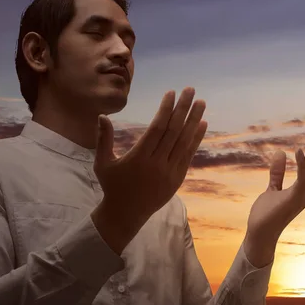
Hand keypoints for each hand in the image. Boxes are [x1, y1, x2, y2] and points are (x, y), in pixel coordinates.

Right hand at [92, 88, 207, 253]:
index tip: (171, 93)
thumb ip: (103, 138)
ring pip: (184, 141)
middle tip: (190, 90)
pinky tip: (202, 123)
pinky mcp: (177, 178)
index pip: (157, 128)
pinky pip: (188, 154)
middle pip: (173, 131)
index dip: (166, 109)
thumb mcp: (102, 163)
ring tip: (201, 102)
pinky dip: (196, 138)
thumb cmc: (112, 186)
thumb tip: (102, 115)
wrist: (126, 215)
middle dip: (183, 108)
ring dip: (194, 120)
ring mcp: (169, 171)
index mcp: (139, 157)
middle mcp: (157, 163)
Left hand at [244, 123, 304, 266]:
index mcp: (304, 187)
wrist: (259, 234)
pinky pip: (301, 179)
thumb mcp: (271, 188)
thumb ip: (277, 173)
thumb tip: (280, 153)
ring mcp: (303, 195)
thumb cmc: (266, 214)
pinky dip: (301, 165)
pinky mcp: (294, 199)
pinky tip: (298, 151)